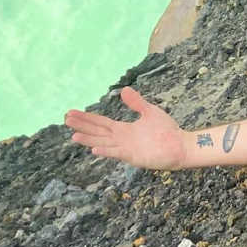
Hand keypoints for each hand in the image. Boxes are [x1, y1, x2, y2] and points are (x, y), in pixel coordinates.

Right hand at [65, 87, 186, 169]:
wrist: (180, 145)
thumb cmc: (166, 130)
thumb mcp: (149, 111)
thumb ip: (136, 102)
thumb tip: (123, 90)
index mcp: (123, 129)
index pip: (100, 123)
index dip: (86, 118)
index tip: (71, 113)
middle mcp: (121, 139)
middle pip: (97, 131)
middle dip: (82, 126)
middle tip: (66, 119)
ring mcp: (126, 148)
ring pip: (102, 143)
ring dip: (89, 140)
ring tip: (73, 136)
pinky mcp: (133, 156)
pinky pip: (117, 153)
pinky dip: (106, 151)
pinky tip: (94, 148)